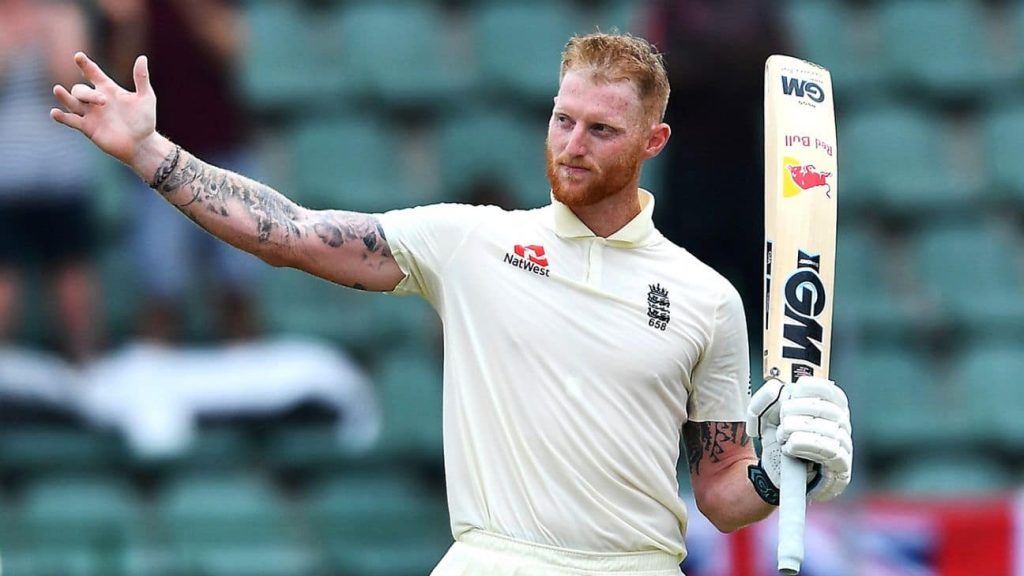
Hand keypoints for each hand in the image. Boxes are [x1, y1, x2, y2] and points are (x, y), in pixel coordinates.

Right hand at [50, 52, 156, 165]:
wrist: (142, 144)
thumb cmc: (145, 120)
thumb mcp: (146, 98)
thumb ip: (141, 78)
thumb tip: (142, 57)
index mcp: (108, 89)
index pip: (92, 72)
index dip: (85, 64)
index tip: (78, 56)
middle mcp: (95, 99)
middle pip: (81, 90)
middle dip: (89, 94)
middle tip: (103, 101)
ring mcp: (90, 114)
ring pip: (72, 102)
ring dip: (64, 97)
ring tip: (57, 89)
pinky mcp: (87, 128)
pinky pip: (71, 120)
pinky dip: (62, 117)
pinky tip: (54, 113)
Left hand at [746, 376, 852, 502]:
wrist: (777, 473)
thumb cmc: (780, 439)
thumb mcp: (767, 414)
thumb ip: (767, 397)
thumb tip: (776, 388)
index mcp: (829, 405)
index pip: (830, 390)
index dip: (810, 387)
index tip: (793, 392)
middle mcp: (842, 423)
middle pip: (825, 408)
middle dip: (795, 411)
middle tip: (782, 421)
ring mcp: (845, 445)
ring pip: (826, 429)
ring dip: (795, 430)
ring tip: (783, 437)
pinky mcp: (842, 466)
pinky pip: (828, 449)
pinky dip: (803, 444)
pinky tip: (790, 448)